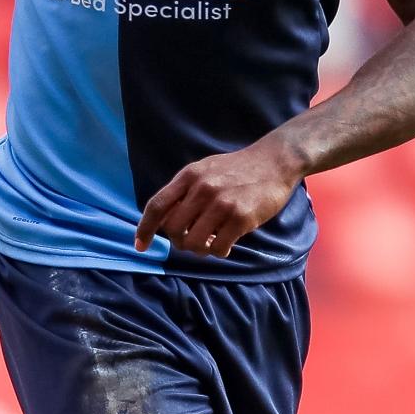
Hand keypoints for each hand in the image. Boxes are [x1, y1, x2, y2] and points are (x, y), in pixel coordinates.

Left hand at [134, 141, 302, 258]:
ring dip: (199, 249)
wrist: (274, 162)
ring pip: (194, 243)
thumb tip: (164, 220)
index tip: (140, 246)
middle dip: (179, 241)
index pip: (156, 206)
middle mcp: (202, 189)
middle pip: (173, 229)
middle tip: (192, 241)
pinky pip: (218, 248)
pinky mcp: (241, 217)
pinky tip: (226, 244)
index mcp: (189, 176)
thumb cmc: (236, 169)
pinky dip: (219, 251)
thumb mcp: (204, 170)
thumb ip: (184, 191)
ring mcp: (221, 203)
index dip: (144, 229)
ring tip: (211, 243)